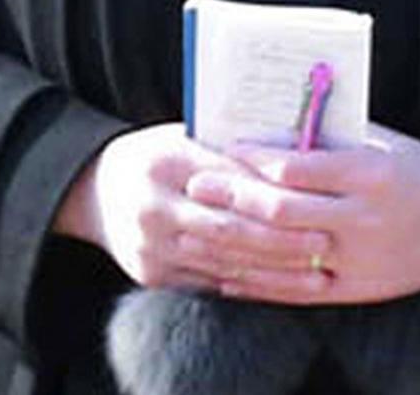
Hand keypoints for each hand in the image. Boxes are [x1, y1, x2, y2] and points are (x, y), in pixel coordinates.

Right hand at [53, 124, 320, 292]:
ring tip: (315, 271)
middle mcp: (154, 207)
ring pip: (222, 261)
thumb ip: (234, 144)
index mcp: (167, 161)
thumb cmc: (159, 153)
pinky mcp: (149, 274)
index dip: (275, 194)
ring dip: (272, 270)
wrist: (94, 190)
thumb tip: (300, 145)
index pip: (232, 181)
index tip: (317, 199)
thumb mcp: (188, 135)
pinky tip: (280, 285)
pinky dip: (246, 283)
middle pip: (229, 228)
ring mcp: (149, 246)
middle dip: (282, 240)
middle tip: (325, 242)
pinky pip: (207, 282)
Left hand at [184, 123, 419, 305]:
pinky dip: (255, 283)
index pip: (300, 167)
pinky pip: (293, 290)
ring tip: (195, 229)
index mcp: (373, 174)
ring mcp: (356, 257)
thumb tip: (282, 130)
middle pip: (280, 210)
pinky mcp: (353, 288)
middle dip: (232, 195)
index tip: (228, 148)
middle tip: (198, 183)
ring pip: (278, 254)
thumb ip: (340, 141)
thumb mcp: (390, 146)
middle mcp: (362, 218)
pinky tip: (225, 274)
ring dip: (230, 242)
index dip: (257, 158)